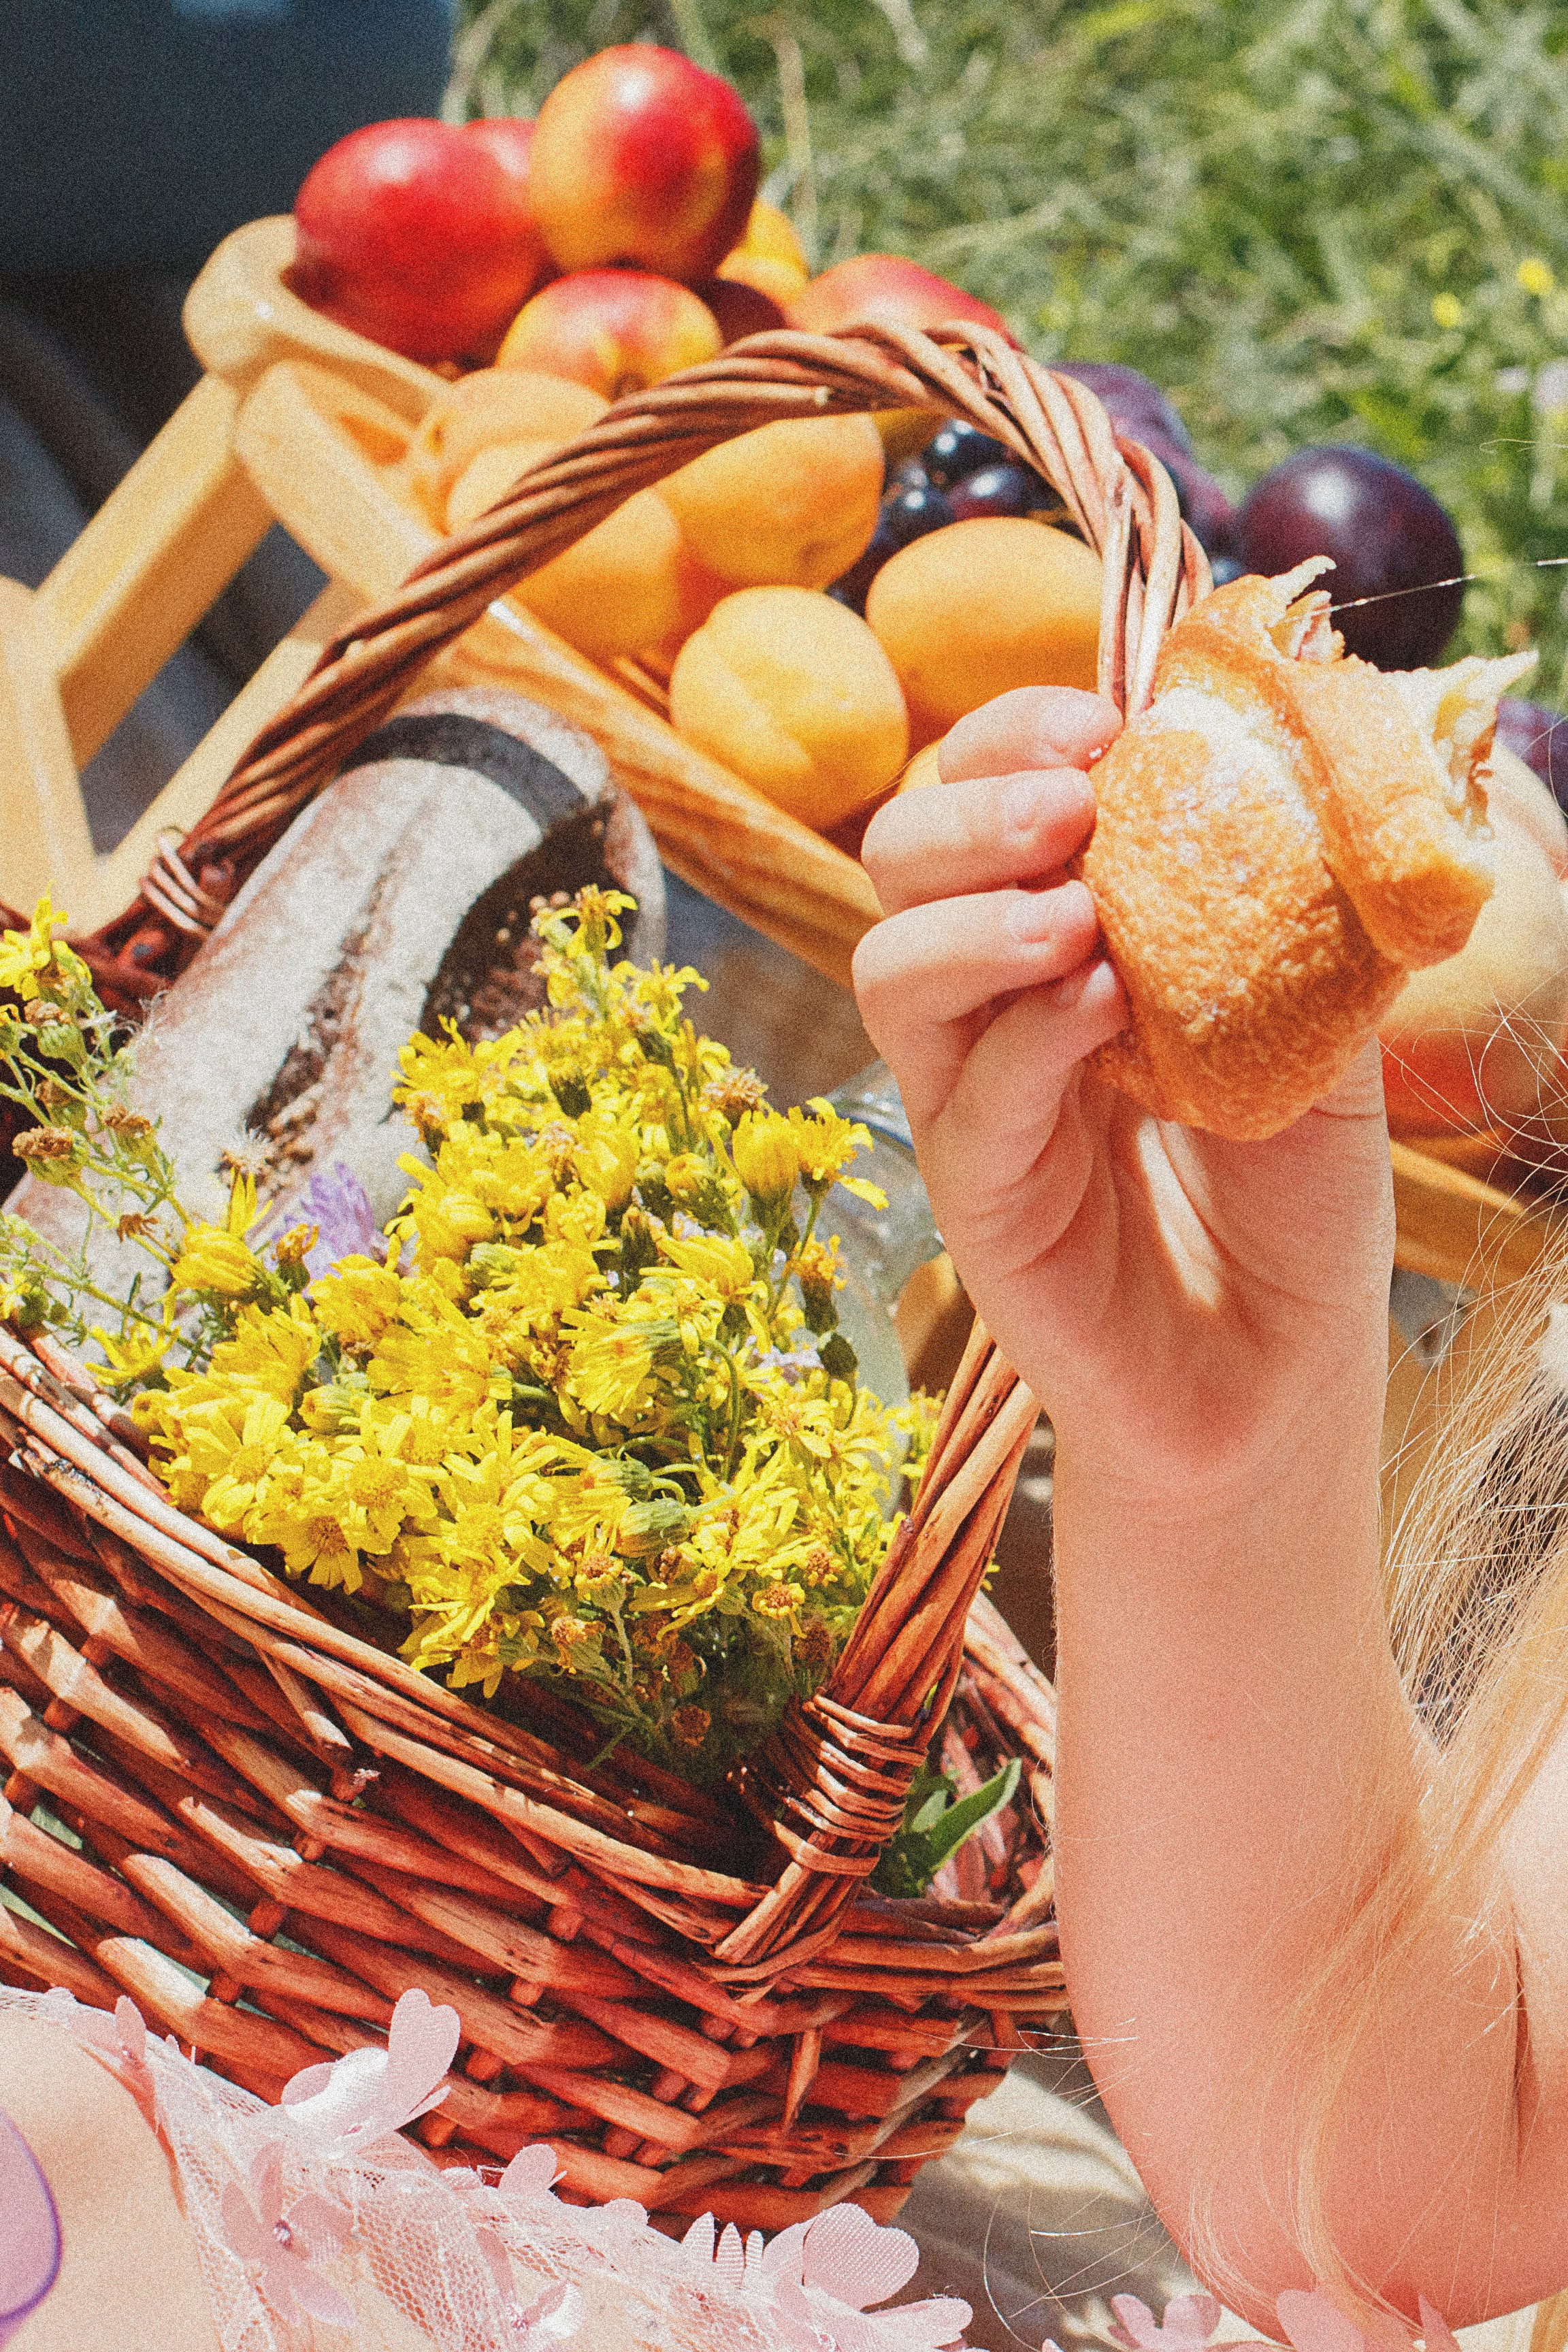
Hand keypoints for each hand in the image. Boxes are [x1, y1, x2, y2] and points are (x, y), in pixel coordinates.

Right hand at [853, 686, 1394, 1489]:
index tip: (1101, 725)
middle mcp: (995, 1009)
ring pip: (889, 968)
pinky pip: (968, 1093)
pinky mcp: (978, 1197)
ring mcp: (973, 1102)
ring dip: (973, 915)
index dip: (1016, 740)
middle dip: (969, 804)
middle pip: (902, 861)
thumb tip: (1290, 780)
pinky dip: (1023, 1032)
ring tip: (1072, 909)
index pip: (987, 802)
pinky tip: (1097, 1007)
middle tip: (1069, 805)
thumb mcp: (1319, 1029)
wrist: (1283, 1370)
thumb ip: (1289, 919)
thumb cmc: (1294, 1201)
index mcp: (1062, 941)